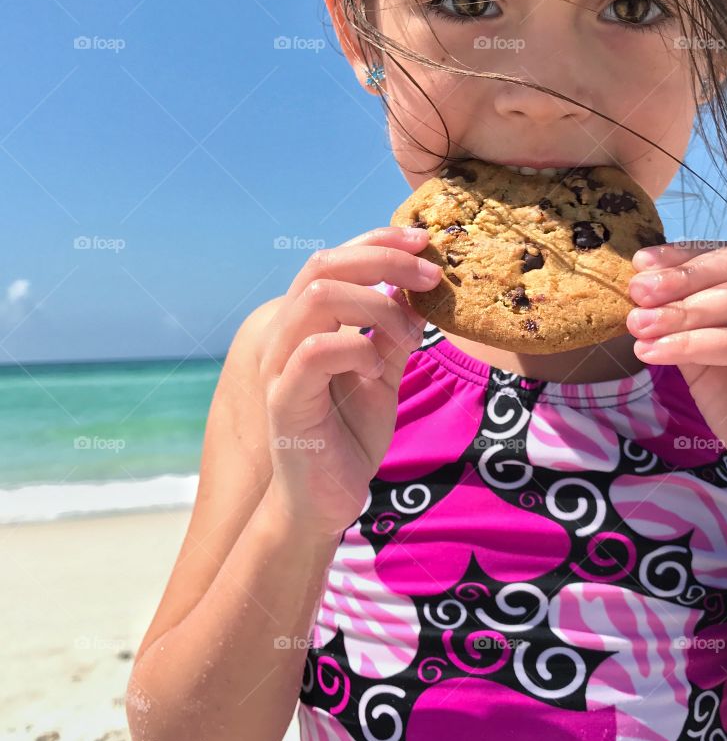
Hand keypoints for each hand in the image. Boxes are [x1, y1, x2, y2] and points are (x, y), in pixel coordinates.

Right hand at [258, 225, 441, 536]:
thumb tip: (416, 292)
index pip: (336, 258)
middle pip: (323, 264)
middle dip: (384, 259)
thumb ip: (393, 334)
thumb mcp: (382, 376)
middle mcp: (287, 334)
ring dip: (376, 305)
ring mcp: (280, 365)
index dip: (379, 240)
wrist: (323, 501)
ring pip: (318, 297)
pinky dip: (355, 349)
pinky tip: (377, 369)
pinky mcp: (284, 400)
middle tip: (432, 276)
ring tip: (409, 333)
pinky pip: (314, 351)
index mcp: (309, 322)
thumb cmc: (348, 437)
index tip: (426, 242)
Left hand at [626, 240, 726, 499]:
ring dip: (681, 310)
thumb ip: (689, 319)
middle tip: (636, 291)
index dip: (687, 255)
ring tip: (637, 324)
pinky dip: (691, 344)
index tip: (639, 262)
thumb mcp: (709, 354)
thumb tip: (642, 287)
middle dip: (682, 277)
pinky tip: (653, 352)